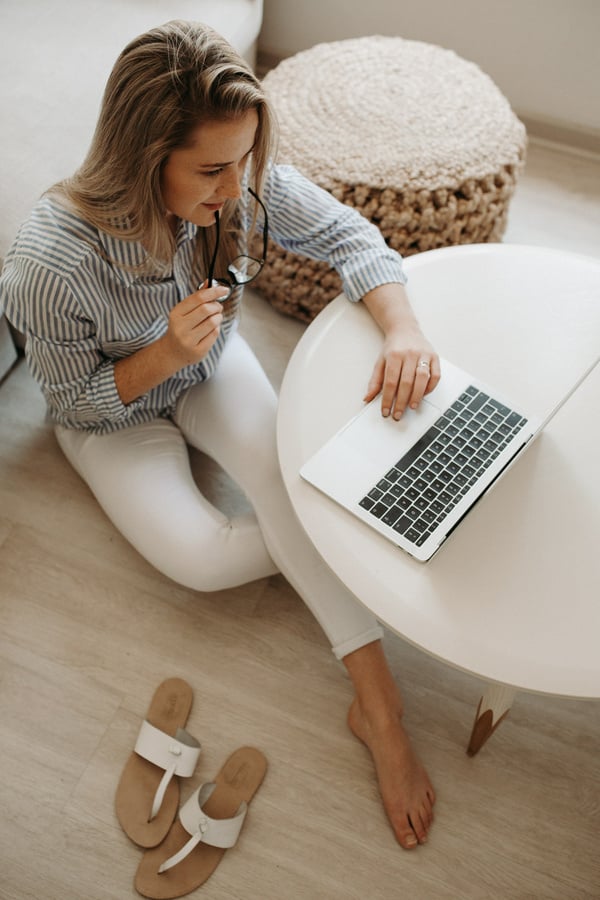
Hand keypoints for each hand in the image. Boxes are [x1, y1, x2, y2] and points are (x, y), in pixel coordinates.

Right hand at [162, 282, 227, 368]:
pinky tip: (211, 330)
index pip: (198, 298)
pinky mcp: (198, 351)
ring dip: (218, 317)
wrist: (173, 352)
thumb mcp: (185, 311)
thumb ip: (197, 297)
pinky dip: (217, 329)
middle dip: (217, 306)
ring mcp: (188, 340)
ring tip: (215, 318)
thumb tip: (209, 281)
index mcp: (176, 313)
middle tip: (218, 307)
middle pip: (206, 309)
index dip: (214, 292)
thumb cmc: (182, 327)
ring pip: (213, 322)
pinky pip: (214, 334)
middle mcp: (180, 327)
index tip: (224, 290)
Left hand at [361, 283, 440, 418]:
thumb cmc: (393, 348)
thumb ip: (375, 381)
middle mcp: (410, 354)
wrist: (405, 329)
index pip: (390, 382)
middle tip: (398, 414)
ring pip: (422, 379)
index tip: (386, 411)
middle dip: (401, 401)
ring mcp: (424, 354)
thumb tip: (367, 398)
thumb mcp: (380, 362)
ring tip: (412, 407)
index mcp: (394, 355)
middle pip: (406, 382)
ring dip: (417, 396)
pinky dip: (430, 387)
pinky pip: (436, 375)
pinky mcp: (434, 356)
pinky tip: (423, 394)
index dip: (388, 399)